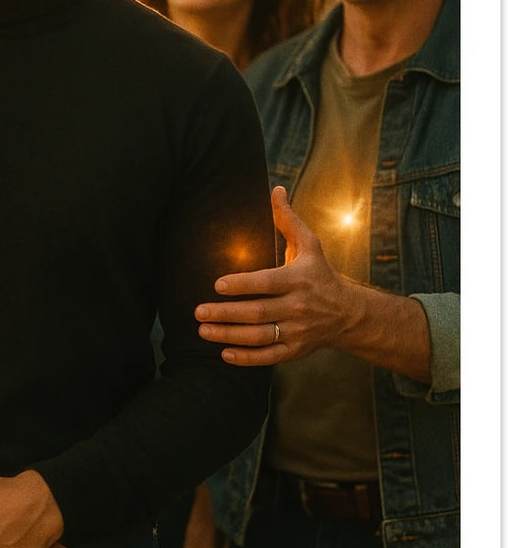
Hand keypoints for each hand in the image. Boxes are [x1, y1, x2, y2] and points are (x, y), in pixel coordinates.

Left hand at [193, 186, 353, 365]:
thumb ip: (287, 220)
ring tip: (203, 330)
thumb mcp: (310, 244)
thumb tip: (274, 189)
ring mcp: (297, 331)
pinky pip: (268, 356)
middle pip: (258, 313)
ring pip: (260, 336)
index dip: (242, 284)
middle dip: (226, 314)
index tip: (218, 284)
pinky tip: (223, 353)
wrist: (348, 313)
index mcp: (299, 279)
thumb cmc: (321, 274)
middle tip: (198, 311)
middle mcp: (298, 307)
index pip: (267, 283)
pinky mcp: (296, 350)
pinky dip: (246, 358)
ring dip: (229, 335)